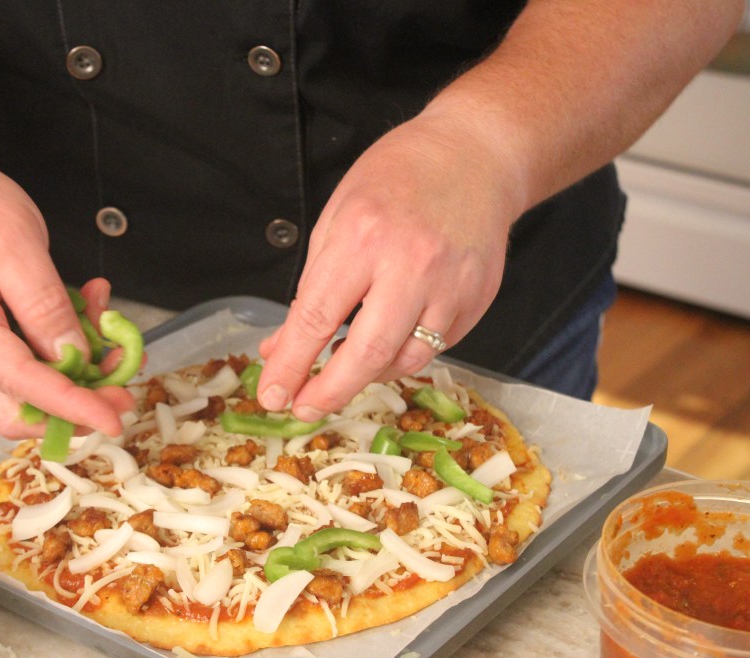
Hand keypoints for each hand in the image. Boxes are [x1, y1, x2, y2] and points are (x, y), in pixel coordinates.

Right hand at [0, 143, 133, 436]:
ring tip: (114, 340)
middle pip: (15, 412)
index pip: (19, 382)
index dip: (70, 405)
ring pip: (26, 397)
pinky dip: (68, 355)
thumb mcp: (15, 240)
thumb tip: (73, 357)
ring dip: (77, 383)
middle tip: (123, 392)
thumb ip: (43, 302)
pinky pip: (30, 369)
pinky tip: (93, 319)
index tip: (114, 419)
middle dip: (74, 412)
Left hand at [257, 110, 522, 419]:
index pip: (317, 317)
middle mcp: (410, 264)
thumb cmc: (397, 179)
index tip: (272, 394)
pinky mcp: (477, 298)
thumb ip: (309, 286)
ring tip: (345, 370)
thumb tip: (281, 347)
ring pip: (406, 359)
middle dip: (329, 391)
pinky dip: (404, 355)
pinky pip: (435, 347)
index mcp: (362, 236)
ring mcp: (451, 284)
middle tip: (305, 410)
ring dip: (368, 376)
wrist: (475, 155)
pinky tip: (387, 342)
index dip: (291, 365)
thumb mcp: (338, 217)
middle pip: (367, 353)